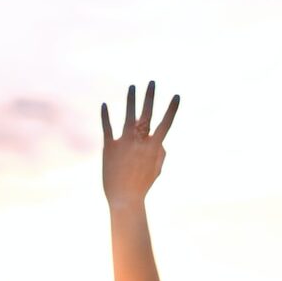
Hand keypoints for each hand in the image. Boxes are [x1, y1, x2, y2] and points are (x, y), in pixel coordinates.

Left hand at [101, 81, 178, 209]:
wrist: (124, 198)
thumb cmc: (142, 185)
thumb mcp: (156, 170)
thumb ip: (161, 153)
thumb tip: (160, 141)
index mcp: (153, 148)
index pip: (165, 124)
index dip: (172, 109)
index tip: (177, 95)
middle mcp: (140, 142)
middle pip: (147, 114)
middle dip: (150, 97)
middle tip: (152, 81)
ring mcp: (124, 142)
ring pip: (128, 116)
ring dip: (131, 100)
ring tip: (132, 86)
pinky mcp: (109, 146)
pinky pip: (107, 127)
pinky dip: (105, 115)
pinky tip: (104, 104)